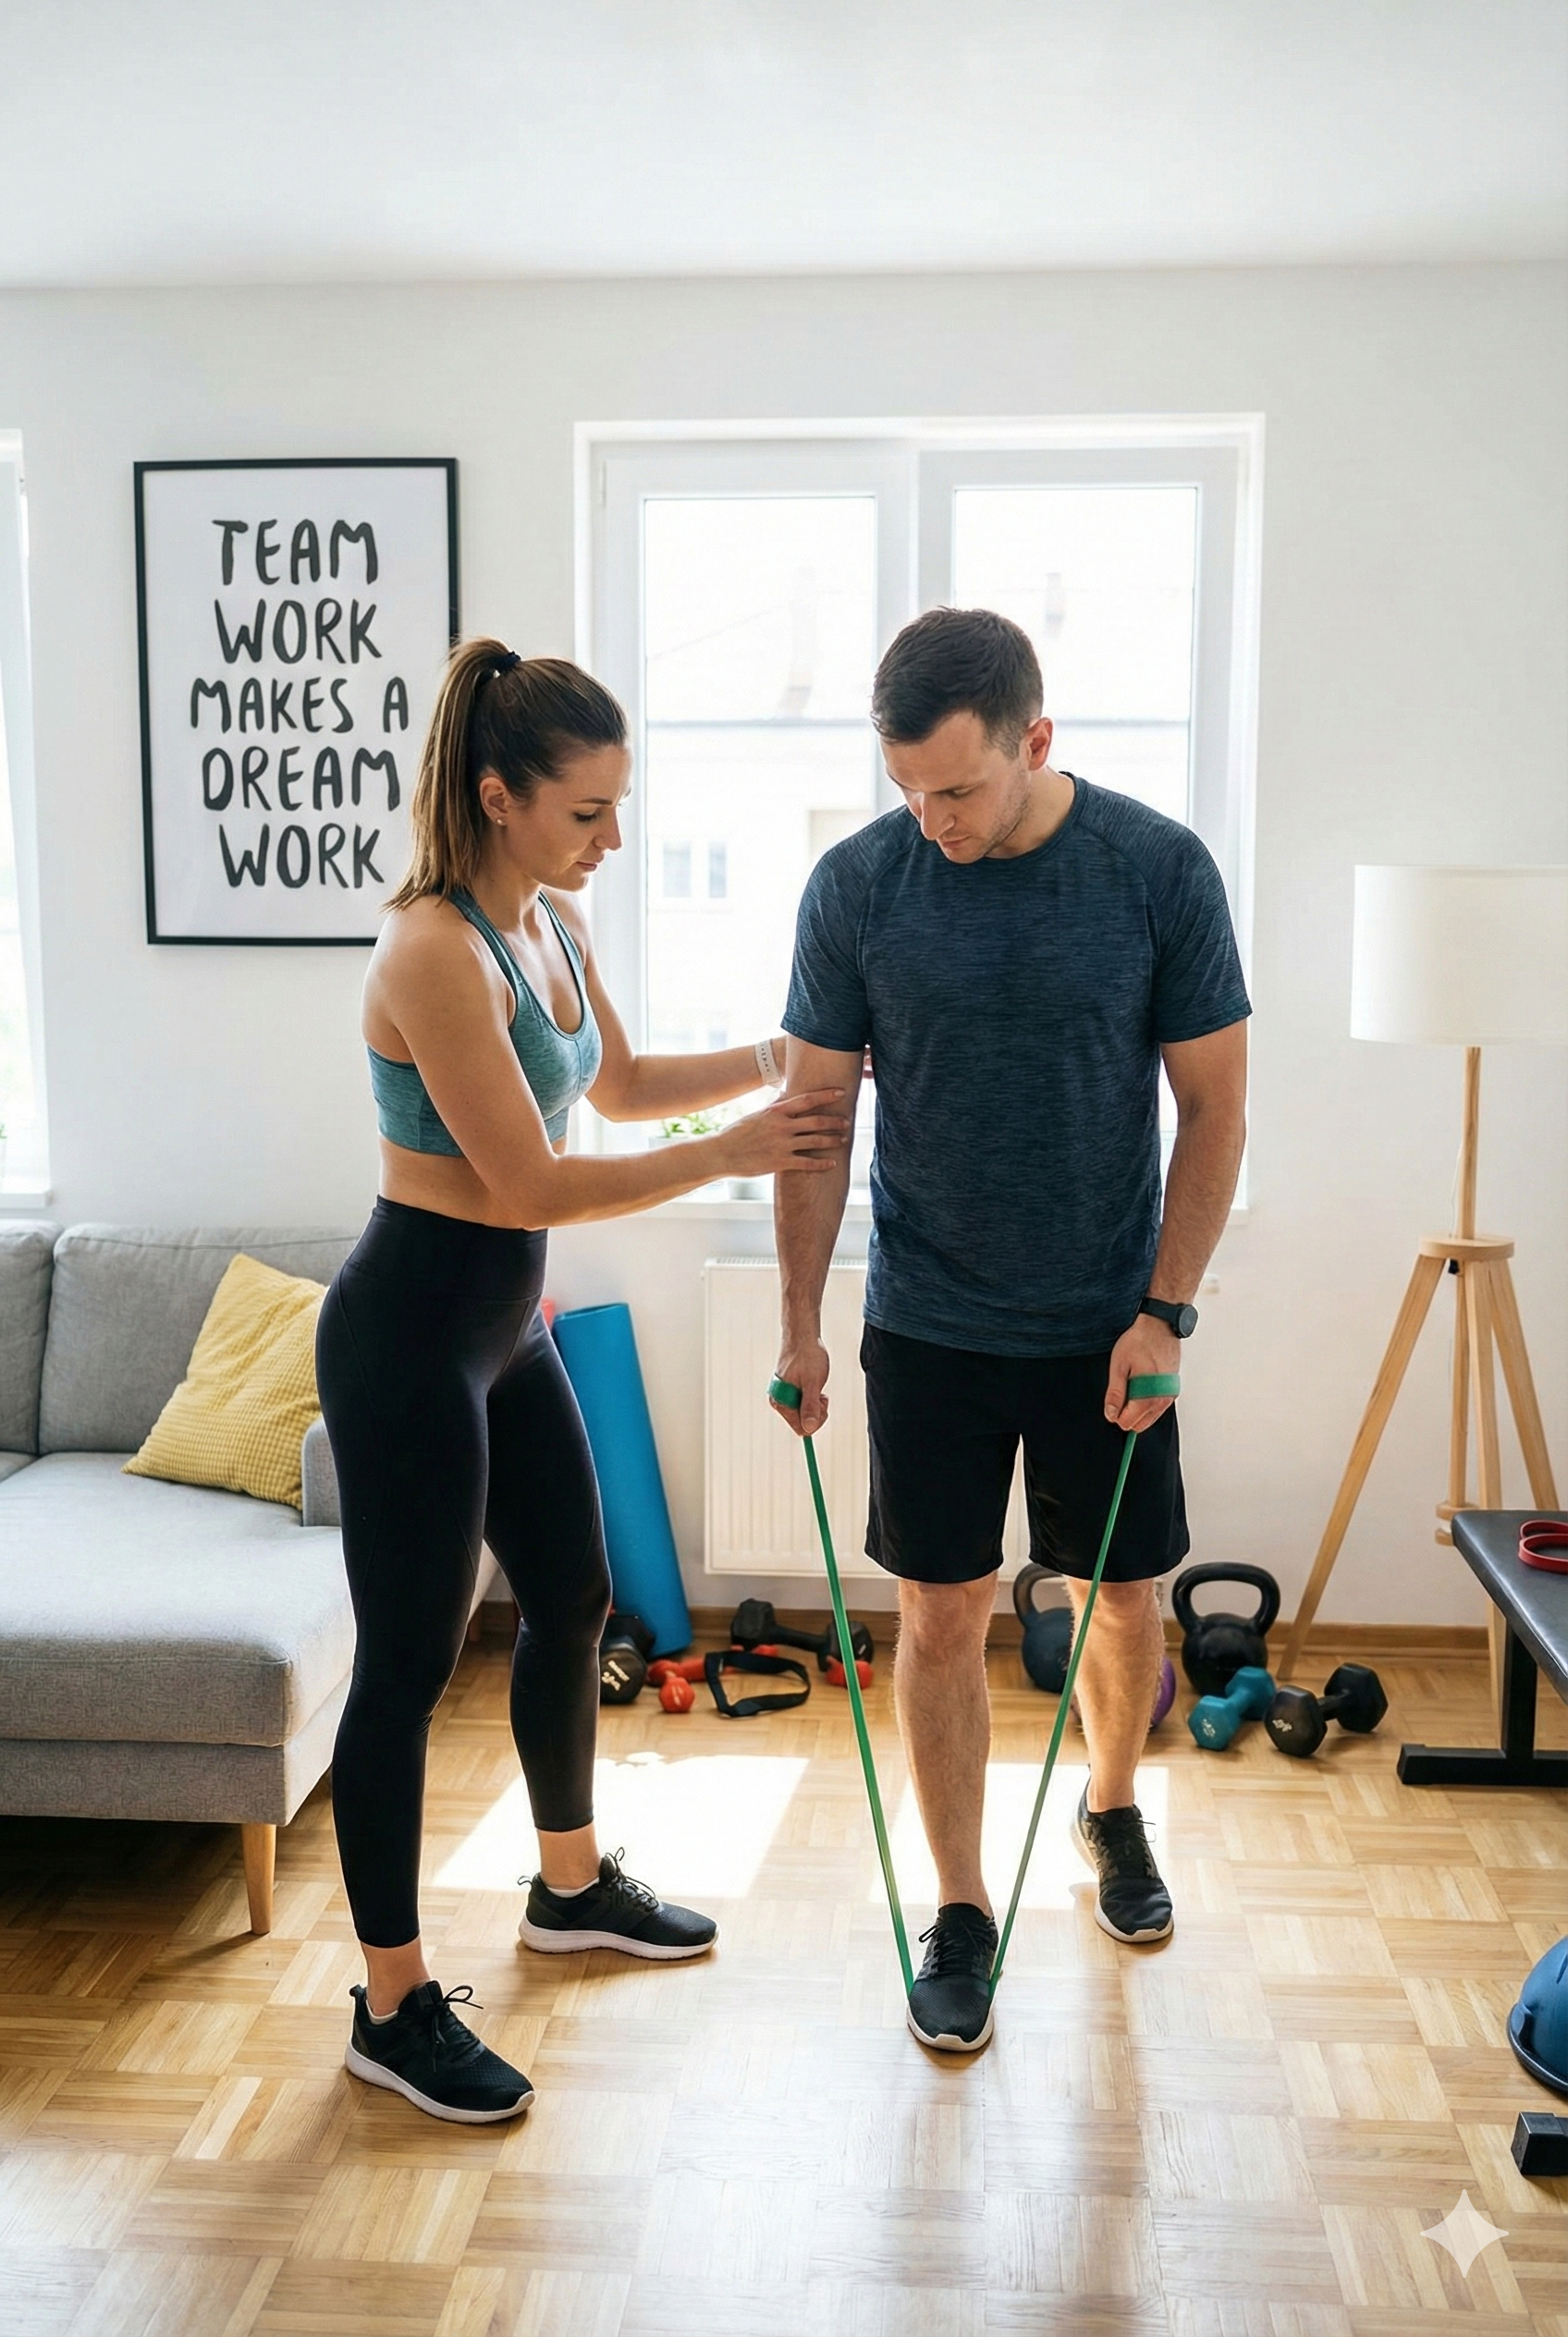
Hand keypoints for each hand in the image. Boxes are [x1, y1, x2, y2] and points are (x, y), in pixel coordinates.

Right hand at [723, 1087, 847, 1178]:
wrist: (722, 1153)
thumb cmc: (738, 1133)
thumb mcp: (756, 1114)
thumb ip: (775, 1106)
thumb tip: (786, 1094)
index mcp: (776, 1112)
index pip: (806, 1099)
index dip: (826, 1095)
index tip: (841, 1093)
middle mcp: (782, 1126)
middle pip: (816, 1121)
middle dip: (835, 1121)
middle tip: (847, 1121)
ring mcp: (782, 1145)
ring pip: (815, 1141)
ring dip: (832, 1140)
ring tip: (843, 1140)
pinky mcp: (780, 1162)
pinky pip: (807, 1163)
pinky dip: (822, 1163)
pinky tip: (832, 1164)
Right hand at [771, 1335, 829, 1435]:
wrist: (802, 1335)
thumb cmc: (808, 1356)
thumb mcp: (813, 1382)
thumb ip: (810, 1406)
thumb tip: (809, 1428)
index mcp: (781, 1402)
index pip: (801, 1428)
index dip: (816, 1421)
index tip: (823, 1403)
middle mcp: (779, 1401)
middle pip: (802, 1423)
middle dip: (816, 1412)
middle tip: (821, 1393)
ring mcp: (783, 1396)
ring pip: (804, 1413)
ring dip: (815, 1403)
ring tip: (817, 1385)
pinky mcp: (789, 1390)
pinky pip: (803, 1403)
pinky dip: (812, 1397)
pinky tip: (813, 1382)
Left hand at [1104, 1314, 1181, 1433]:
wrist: (1159, 1325)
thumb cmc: (1139, 1342)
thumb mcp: (1119, 1366)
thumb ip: (1115, 1393)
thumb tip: (1111, 1414)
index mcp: (1149, 1396)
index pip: (1129, 1423)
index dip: (1116, 1413)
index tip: (1113, 1400)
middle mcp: (1164, 1400)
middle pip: (1140, 1424)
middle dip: (1127, 1412)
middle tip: (1122, 1389)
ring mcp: (1171, 1395)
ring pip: (1150, 1417)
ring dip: (1137, 1407)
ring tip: (1133, 1382)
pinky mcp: (1173, 1389)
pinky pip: (1157, 1407)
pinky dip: (1147, 1401)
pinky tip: (1142, 1383)